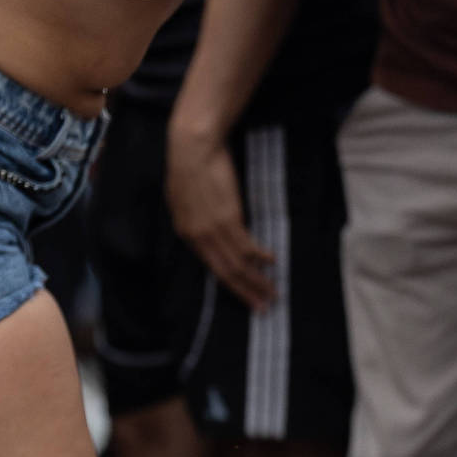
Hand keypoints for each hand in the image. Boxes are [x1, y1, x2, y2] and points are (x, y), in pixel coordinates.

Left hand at [166, 125, 274, 311]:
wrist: (193, 149)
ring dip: (256, 281)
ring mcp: (213, 230)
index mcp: (186, 234)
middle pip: (224, 273)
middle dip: (245, 293)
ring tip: (272, 294)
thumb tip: (207, 225)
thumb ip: (195, 217)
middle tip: (262, 308)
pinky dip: (259, 256)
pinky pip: (245, 245)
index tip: (242, 296)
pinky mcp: (227, 218)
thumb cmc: (188, 167)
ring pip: (237, 265)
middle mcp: (197, 238)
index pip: (210, 267)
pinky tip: (271, 263)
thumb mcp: (184, 198)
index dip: (228, 284)